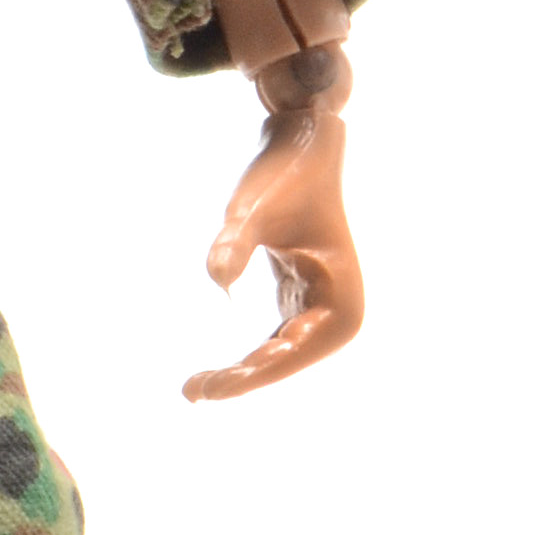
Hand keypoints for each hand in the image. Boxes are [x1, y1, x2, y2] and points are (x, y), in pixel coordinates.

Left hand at [186, 99, 361, 401]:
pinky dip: (245, 356)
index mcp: (342, 308)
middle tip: (192, 392)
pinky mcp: (299, 302)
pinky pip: (271, 341)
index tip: (212, 388)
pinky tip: (214, 370)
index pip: (289, 355)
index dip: (251, 375)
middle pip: (281, 362)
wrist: (299, 142)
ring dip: (240, 373)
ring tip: (194, 388)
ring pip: (275, 356)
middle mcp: (337, 317)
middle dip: (240, 379)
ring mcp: (319, 312)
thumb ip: (236, 242)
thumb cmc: (283, 174)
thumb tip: (218, 277)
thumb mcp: (255, 208)